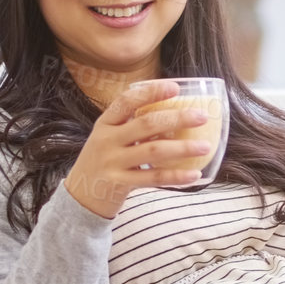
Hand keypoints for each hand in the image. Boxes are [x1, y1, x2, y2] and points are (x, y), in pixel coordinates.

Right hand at [62, 78, 214, 219]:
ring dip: (182, 148)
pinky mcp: (119, 184)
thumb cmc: (103, 162)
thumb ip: (132, 127)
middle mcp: (107, 140)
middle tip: (202, 116)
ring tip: (205, 146)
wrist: (79, 197)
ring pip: (153, 151)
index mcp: (105, 123)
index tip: (175, 87)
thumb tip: (174, 115)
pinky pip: (153, 179)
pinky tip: (194, 174)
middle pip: (146, 124)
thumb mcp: (109, 139)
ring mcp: (112, 162)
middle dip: (177, 118)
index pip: (127, 101)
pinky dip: (176, 176)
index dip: (151, 92)